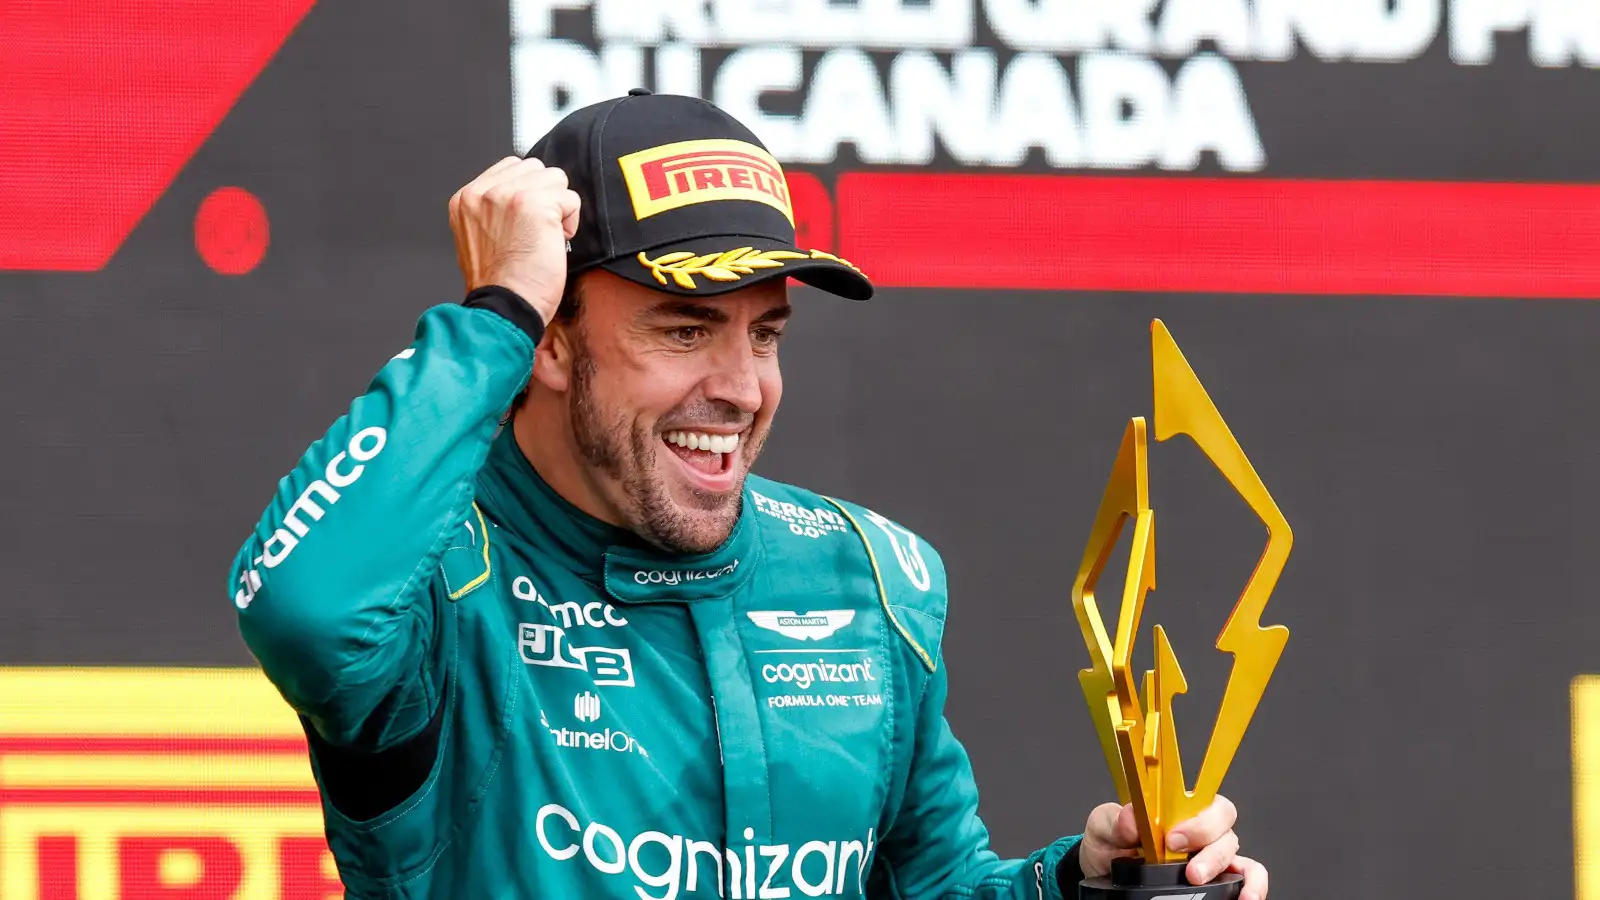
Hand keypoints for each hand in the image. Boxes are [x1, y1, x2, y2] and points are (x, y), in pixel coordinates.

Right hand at [448, 156, 581, 324]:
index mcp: (465, 199)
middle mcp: (483, 192)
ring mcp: (508, 195)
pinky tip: (555, 243)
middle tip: (536, 232)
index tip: (527, 222)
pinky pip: (571, 199)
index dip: (529, 193)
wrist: (504, 309)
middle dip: (544, 198)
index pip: (511, 167)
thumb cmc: (499, 285)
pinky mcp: (535, 205)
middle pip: (535, 169)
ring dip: (558, 208)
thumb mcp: (478, 238)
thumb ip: (493, 209)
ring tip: (545, 237)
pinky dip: (570, 223)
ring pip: (555, 179)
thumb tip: (524, 194)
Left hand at [1079, 796, 1267, 899]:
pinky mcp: (1217, 879)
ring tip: (1199, 881)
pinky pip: (1247, 877)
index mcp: (1176, 809)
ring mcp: (1211, 854)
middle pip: (1224, 824)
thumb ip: (1115, 819)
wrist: (1104, 871)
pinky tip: (1243, 897)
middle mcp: (1199, 829)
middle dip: (1208, 845)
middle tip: (1186, 867)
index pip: (1204, 799)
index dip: (1196, 818)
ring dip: (1224, 866)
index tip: (1173, 837)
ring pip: (1235, 851)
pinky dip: (1252, 885)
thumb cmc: (1111, 842)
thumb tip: (1131, 818)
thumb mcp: (1103, 826)